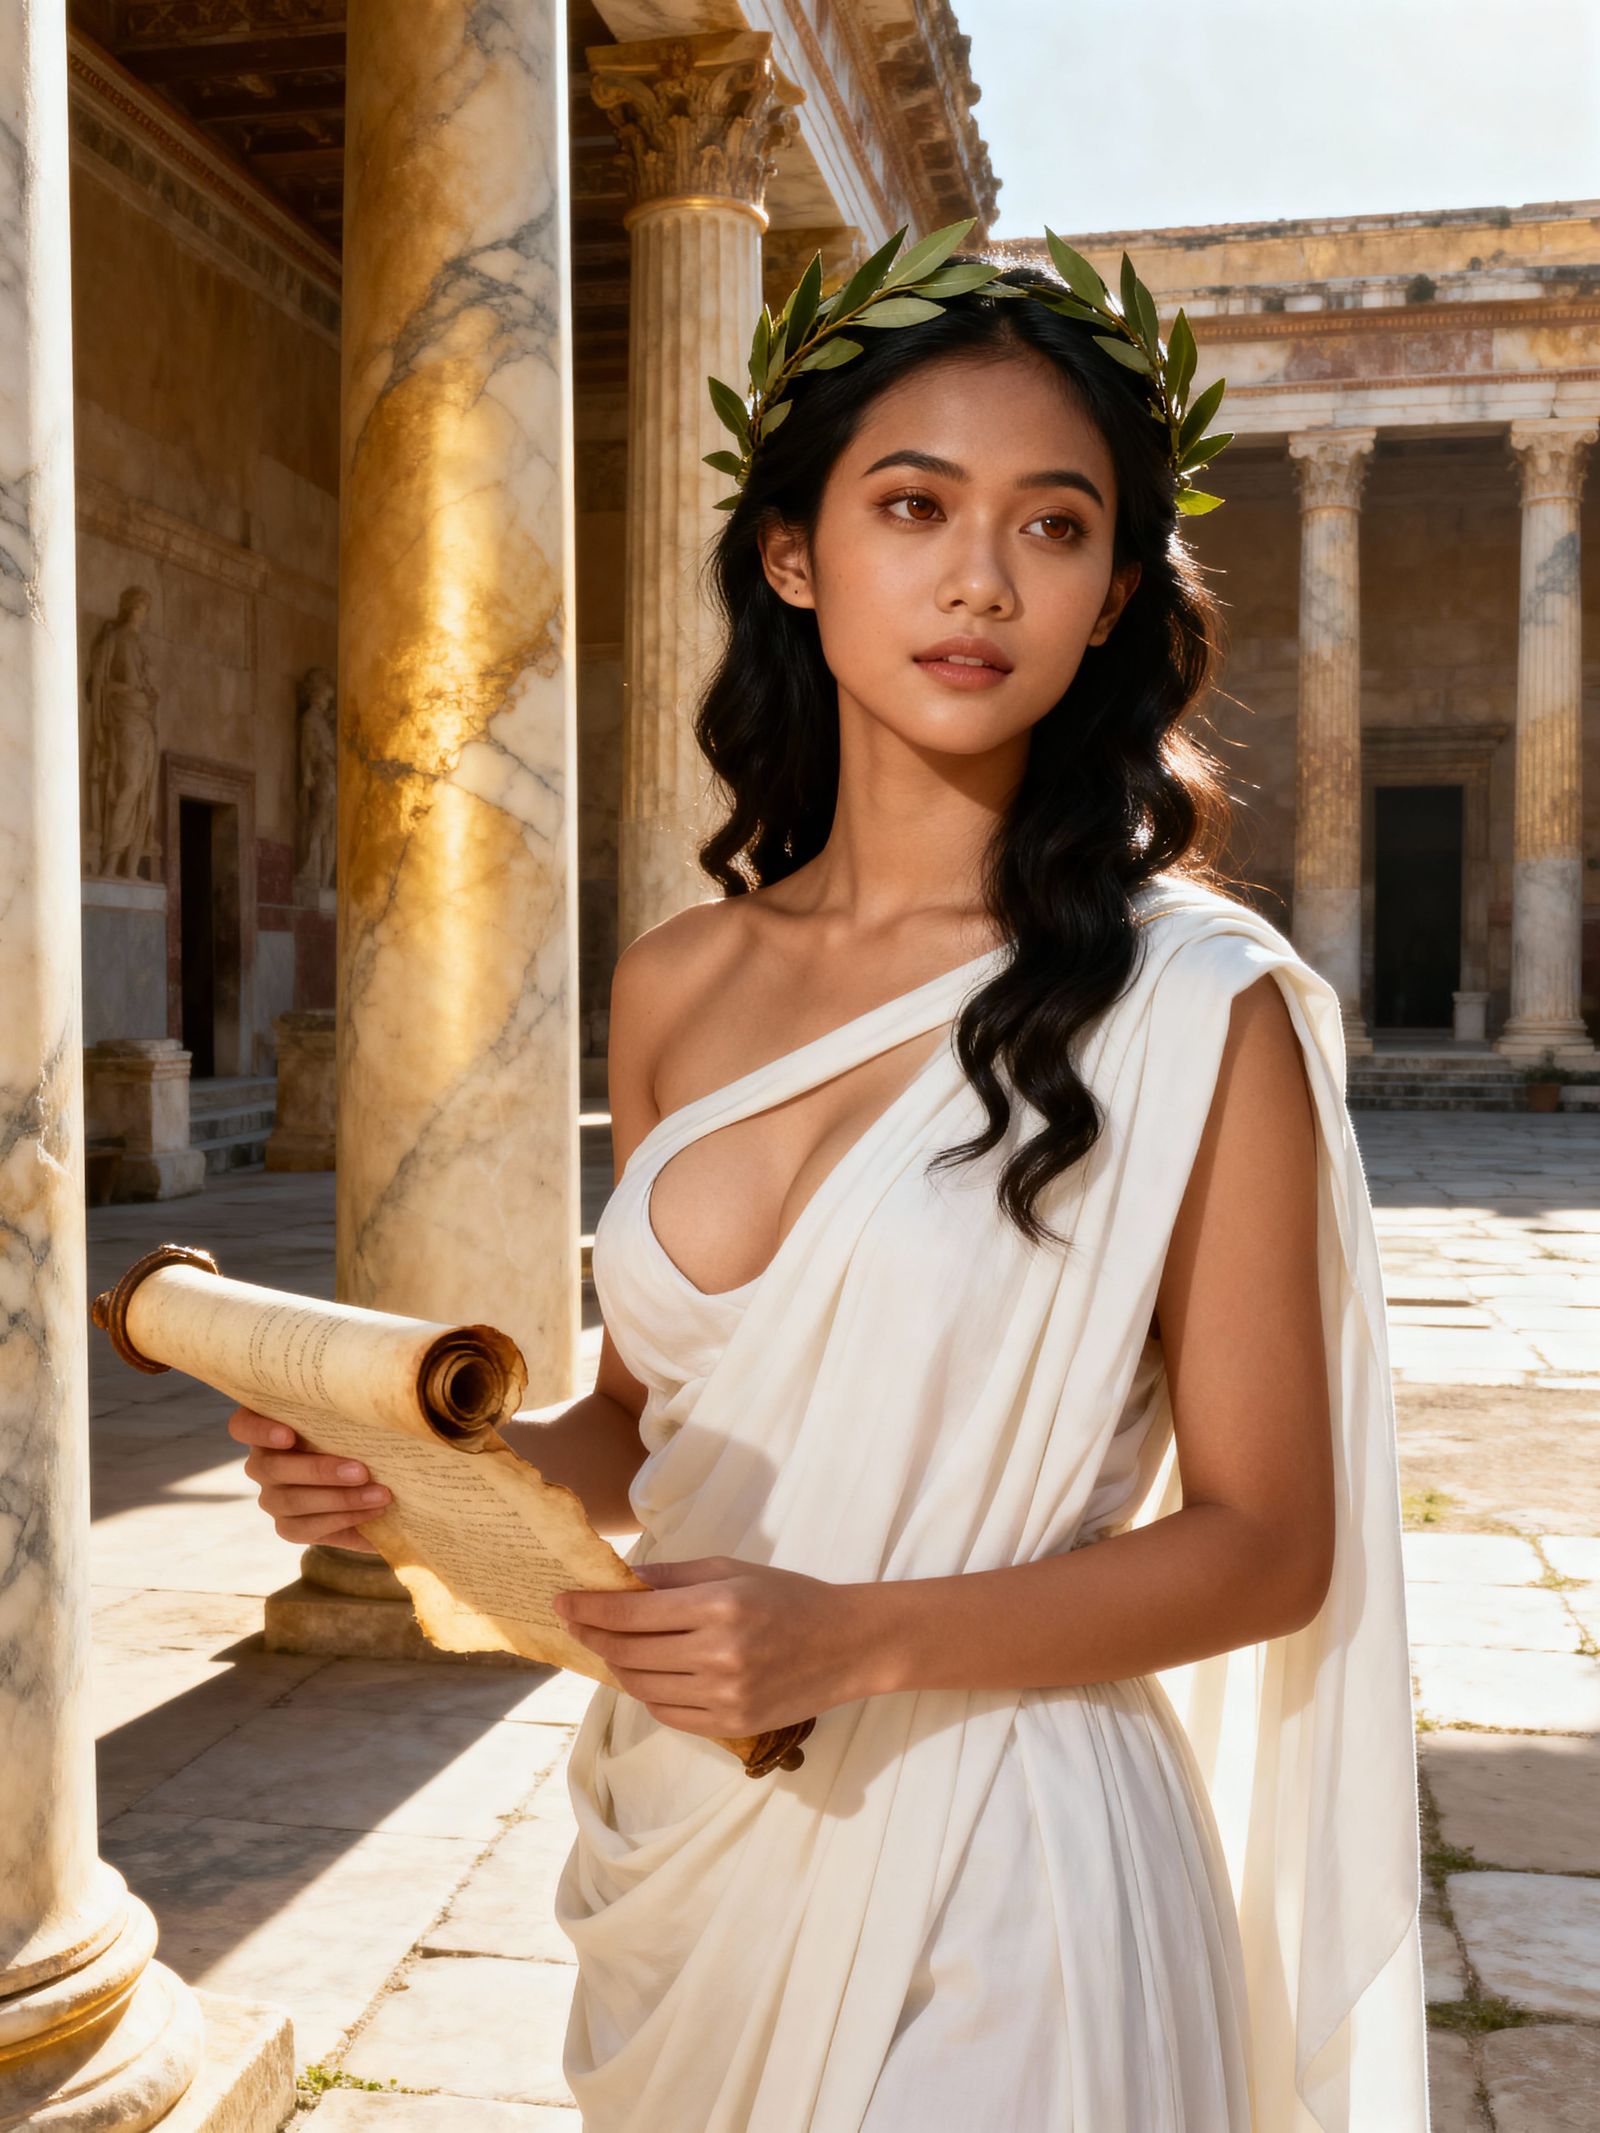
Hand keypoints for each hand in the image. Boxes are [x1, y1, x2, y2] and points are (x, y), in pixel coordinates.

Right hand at [227, 1404, 390, 1551]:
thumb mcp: (353, 1420)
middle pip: (273, 1468)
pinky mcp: (288, 1525)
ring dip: (340, 1499)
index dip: (259, 1430)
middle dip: (320, 1471)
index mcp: (269, 1426)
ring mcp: (272, 1496)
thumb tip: (385, 1399)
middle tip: (362, 1471)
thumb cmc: (358, 1435)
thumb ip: (354, 1412)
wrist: (369, 1481)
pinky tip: (373, 1513)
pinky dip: (343, 1520)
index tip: (288, 1435)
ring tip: (380, 1495)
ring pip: (291, 1501)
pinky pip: (305, 1528)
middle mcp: (262, 1462)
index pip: (243, 1425)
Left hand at [552, 1555, 872, 1740]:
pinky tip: (645, 1675)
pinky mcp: (731, 1727)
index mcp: (717, 1607)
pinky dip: (647, 1694)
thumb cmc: (789, 1597)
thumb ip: (674, 1577)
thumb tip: (620, 1581)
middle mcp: (716, 1656)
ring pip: (642, 1687)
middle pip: (628, 1652)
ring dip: (617, 1665)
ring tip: (609, 1647)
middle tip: (576, 1621)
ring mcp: (724, 1697)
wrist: (847, 1645)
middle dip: (594, 1635)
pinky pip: (668, 1715)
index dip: (589, 1608)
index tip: (562, 1601)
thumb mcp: (733, 1570)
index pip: (631, 1613)